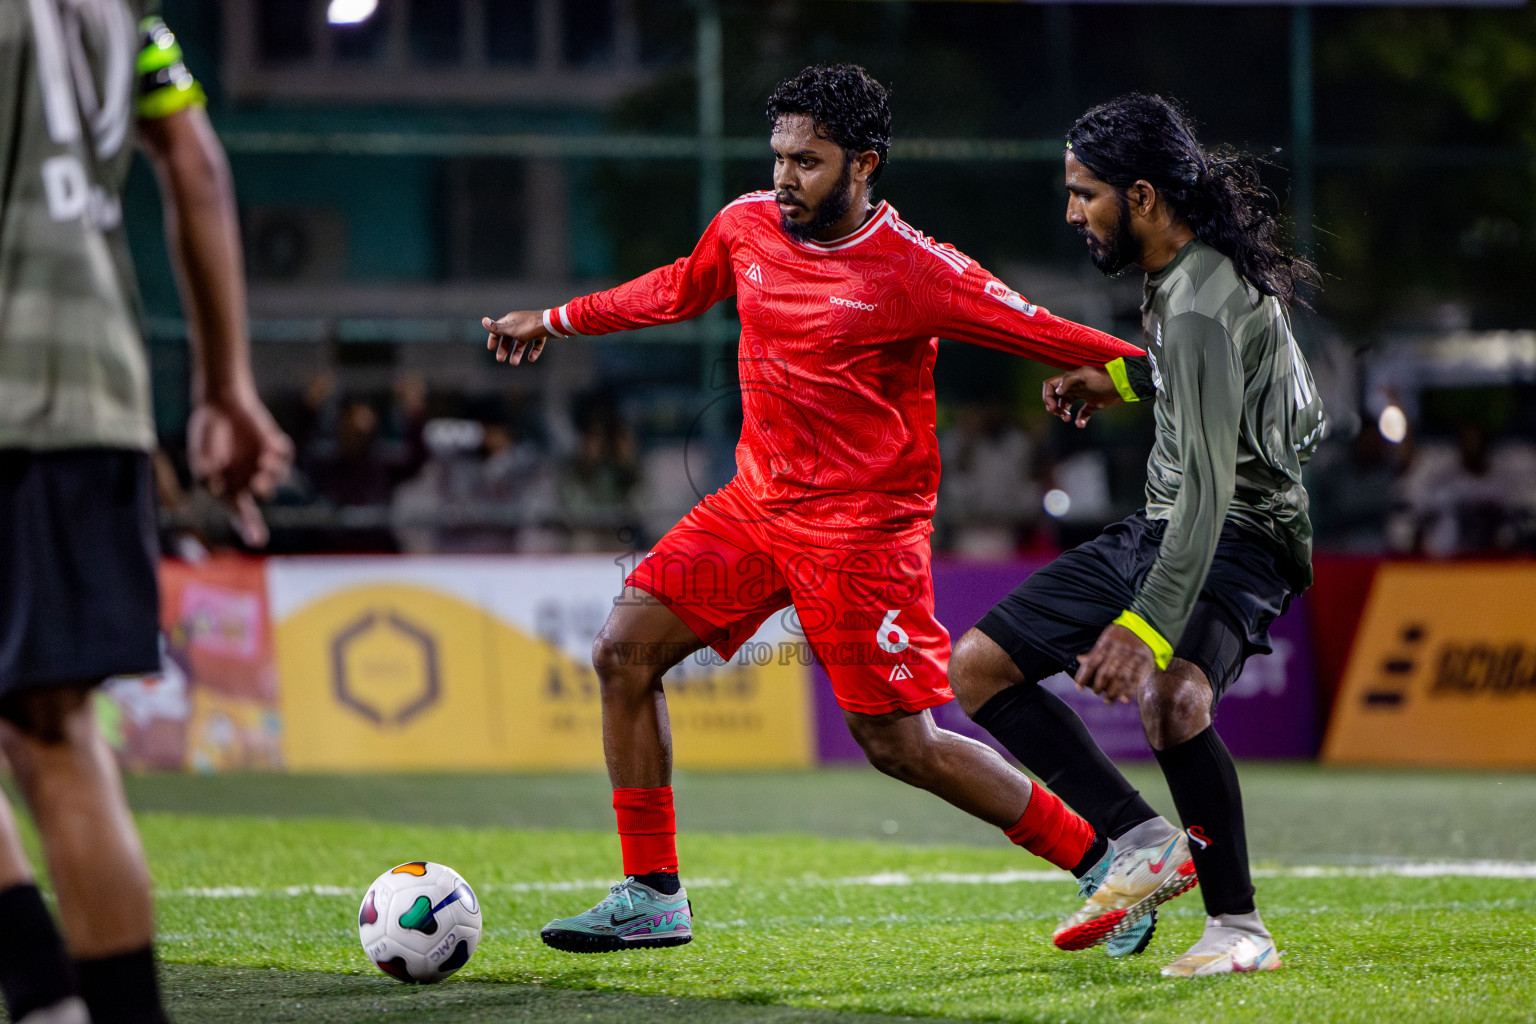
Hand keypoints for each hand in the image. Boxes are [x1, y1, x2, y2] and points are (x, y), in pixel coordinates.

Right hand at [187, 389, 292, 547]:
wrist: (219, 404)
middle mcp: (251, 479)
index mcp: (230, 488)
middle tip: (257, 482)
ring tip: (264, 459)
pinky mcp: (275, 446)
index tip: (258, 540)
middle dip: (263, 487)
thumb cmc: (206, 434)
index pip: (241, 512)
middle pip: (265, 492)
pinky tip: (271, 443)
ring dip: (273, 470)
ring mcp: (265, 463)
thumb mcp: (200, 453)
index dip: (249, 526)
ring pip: (278, 475)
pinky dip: (281, 451)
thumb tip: (214, 487)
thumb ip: (205, 470)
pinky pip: (285, 454)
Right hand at [483, 310, 550, 364]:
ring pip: (522, 341)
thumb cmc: (529, 326)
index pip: (498, 328)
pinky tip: (531, 359)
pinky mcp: (541, 333)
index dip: (493, 338)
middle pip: (509, 336)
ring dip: (517, 352)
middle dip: (504, 348)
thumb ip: (497, 328)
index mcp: (511, 320)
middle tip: (500, 359)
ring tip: (514, 363)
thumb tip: (483, 321)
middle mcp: (520, 323)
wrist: (551, 324)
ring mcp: (531, 328)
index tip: (491, 349)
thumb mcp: (510, 329)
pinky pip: (535, 343)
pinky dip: (533, 351)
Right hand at [1043, 365, 1122, 427]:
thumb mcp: (1084, 374)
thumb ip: (1069, 380)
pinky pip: (1082, 414)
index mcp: (1069, 380)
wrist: (1122, 383)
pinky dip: (1080, 420)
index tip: (1053, 407)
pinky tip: (1081, 424)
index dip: (1047, 397)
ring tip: (1067, 418)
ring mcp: (1083, 396)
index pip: (1050, 386)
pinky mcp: (1093, 404)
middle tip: (1059, 413)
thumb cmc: (1103, 376)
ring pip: (1066, 406)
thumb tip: (1057, 391)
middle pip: (1055, 397)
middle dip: (1053, 407)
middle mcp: (1074, 387)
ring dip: (1063, 414)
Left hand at [1074, 623, 1154, 704]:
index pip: (1092, 663)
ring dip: (1113, 692)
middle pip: (1106, 672)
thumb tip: (1079, 660)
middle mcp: (1118, 650)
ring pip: (1120, 678)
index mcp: (1106, 644)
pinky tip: (1124, 699)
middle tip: (1096, 692)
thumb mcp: (1106, 638)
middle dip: (1099, 686)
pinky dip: (1130, 691)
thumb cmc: (1121, 634)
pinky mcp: (1144, 661)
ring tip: (1108, 700)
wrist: (1145, 625)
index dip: (1084, 676)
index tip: (1079, 688)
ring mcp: (1132, 656)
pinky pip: (1136, 678)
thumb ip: (1094, 651)